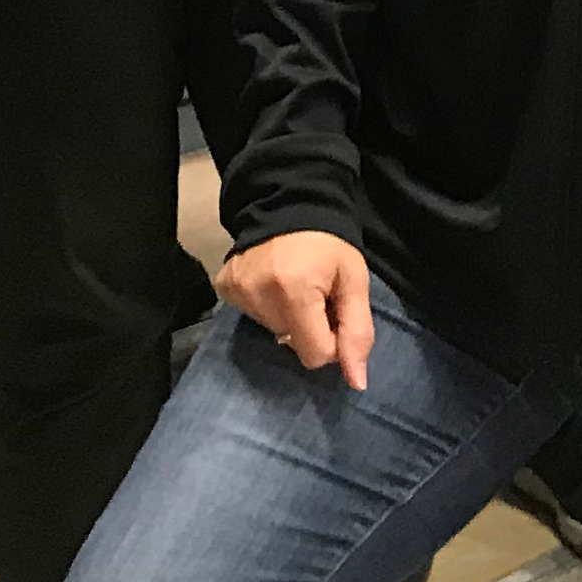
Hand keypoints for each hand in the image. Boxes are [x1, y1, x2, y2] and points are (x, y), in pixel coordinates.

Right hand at [218, 231, 375, 389]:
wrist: (288, 199)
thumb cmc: (329, 242)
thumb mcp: (354, 281)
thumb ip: (357, 331)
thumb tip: (357, 383)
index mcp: (296, 293)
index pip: (316, 355)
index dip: (332, 341)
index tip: (333, 313)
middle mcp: (260, 295)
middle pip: (293, 344)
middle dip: (309, 327)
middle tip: (315, 293)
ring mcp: (238, 291)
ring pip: (272, 333)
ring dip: (286, 317)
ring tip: (293, 284)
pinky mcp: (224, 286)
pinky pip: (251, 317)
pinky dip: (264, 306)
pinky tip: (270, 282)